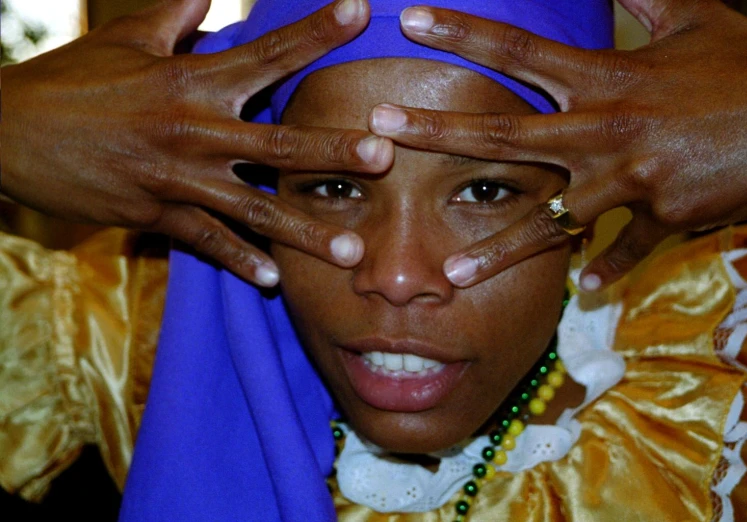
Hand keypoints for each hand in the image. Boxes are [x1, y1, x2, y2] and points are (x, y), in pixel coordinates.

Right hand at [0, 0, 392, 285]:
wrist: (6, 131)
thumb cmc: (71, 80)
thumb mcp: (124, 38)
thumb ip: (175, 18)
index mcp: (192, 80)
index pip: (267, 53)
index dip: (315, 31)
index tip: (361, 10)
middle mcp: (194, 131)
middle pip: (278, 142)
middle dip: (333, 149)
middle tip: (383, 153)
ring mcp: (176, 178)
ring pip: (253, 208)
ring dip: (304, 231)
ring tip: (352, 252)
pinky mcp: (154, 214)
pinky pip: (206, 242)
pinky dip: (238, 260)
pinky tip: (270, 280)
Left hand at [369, 0, 746, 289]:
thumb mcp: (696, 20)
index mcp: (607, 76)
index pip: (520, 49)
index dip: (464, 31)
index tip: (412, 20)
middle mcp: (605, 129)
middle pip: (506, 133)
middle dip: (438, 133)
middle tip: (378, 132)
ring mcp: (630, 179)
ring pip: (551, 219)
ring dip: (500, 248)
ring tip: (454, 274)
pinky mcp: (662, 216)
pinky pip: (624, 249)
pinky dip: (605, 268)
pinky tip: (583, 289)